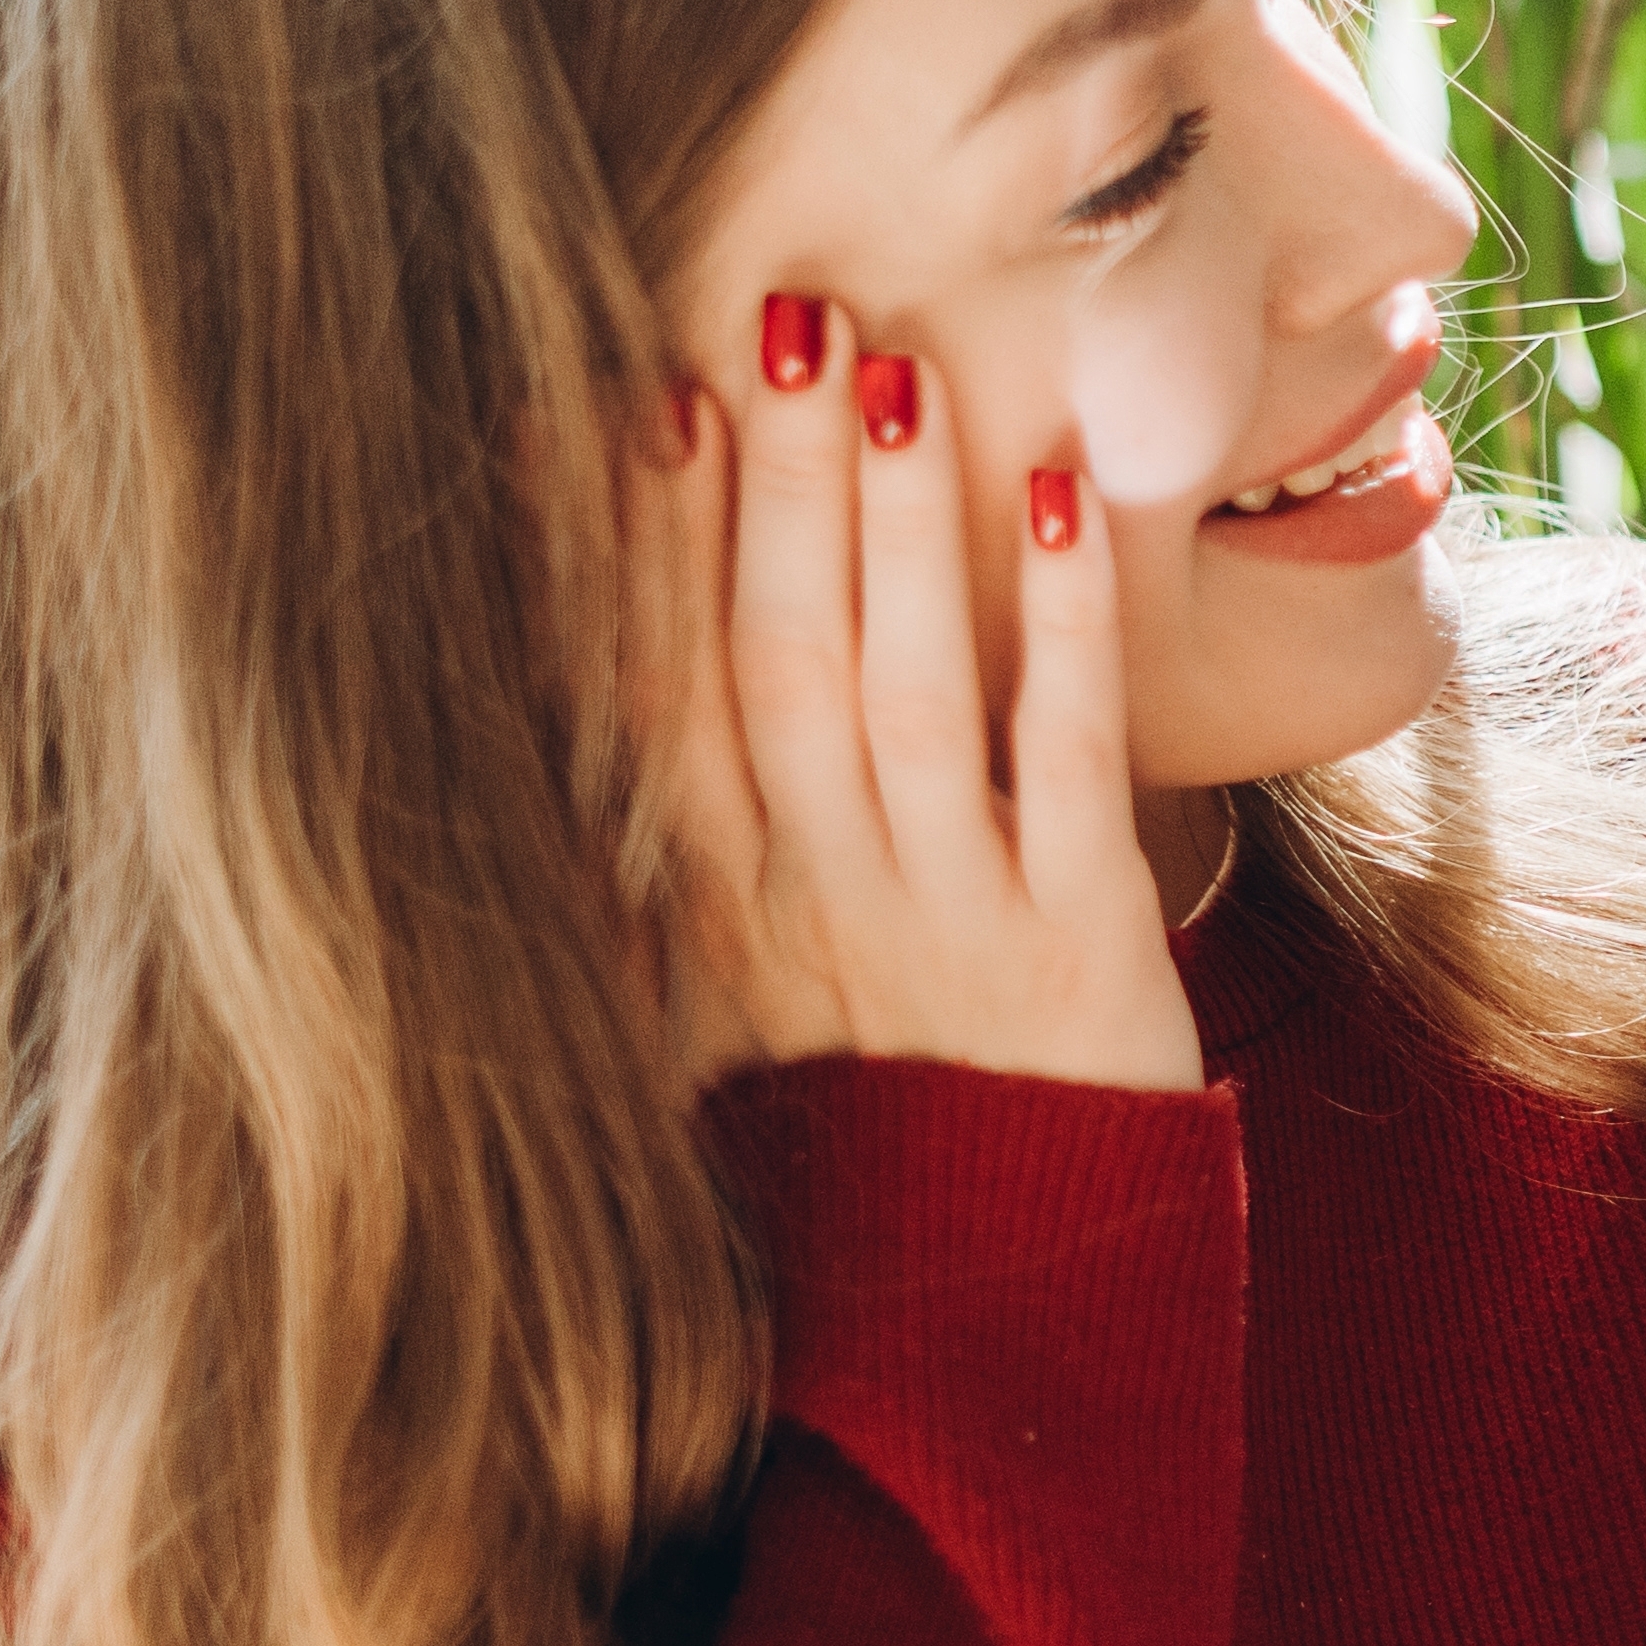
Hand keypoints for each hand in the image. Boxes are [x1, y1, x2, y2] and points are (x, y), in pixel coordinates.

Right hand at [628, 299, 1192, 1096]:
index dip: (640, 540)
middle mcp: (805, 906)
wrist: (990, 1326)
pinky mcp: (1078, 952)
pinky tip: (1063, 503)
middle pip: (772, 656)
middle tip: (782, 319)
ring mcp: (940, 923)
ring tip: (900, 367)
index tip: (628, 394)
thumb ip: (650, 880)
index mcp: (702, 916)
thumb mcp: (709, 1026)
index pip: (657, 687)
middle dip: (773, 485)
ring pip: (901, 687)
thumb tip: (567, 711)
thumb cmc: (857, 1154)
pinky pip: (1064, 761)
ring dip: (900, 523)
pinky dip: (1060, 628)